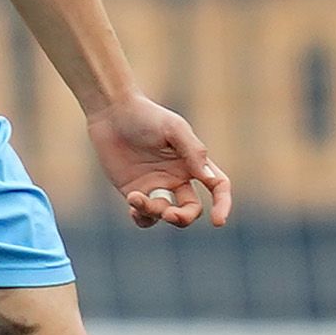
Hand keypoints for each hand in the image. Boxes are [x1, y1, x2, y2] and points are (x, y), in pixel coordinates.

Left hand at [86, 93, 232, 227]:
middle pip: (190, 209)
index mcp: (193, 163)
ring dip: (155, 213)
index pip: (217, 186)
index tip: (218, 221)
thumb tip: (208, 178)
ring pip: (165, 214)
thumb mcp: (174, 129)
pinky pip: (143, 216)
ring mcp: (156, 187)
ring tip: (136, 198)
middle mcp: (178, 178)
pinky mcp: (134, 191)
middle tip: (170, 214)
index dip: (222, 204)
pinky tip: (133, 202)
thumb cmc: (147, 116)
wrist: (112, 113)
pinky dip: (141, 217)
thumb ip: (193, 151)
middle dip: (183, 217)